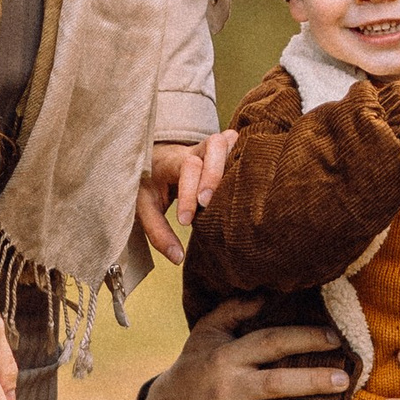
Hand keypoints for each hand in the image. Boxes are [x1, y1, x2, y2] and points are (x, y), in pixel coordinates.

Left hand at [137, 132, 235, 264]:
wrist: (153, 157)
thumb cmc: (149, 184)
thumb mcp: (145, 207)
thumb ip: (158, 232)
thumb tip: (178, 259)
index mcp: (172, 161)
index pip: (186, 168)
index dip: (189, 193)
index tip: (185, 221)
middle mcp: (194, 149)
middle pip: (213, 145)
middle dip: (214, 174)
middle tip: (206, 202)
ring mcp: (210, 147)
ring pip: (228, 141)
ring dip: (233, 163)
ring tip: (235, 192)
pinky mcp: (223, 151)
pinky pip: (238, 146)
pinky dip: (247, 156)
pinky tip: (254, 175)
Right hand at [137, 297, 347, 399]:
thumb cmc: (194, 368)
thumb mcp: (206, 333)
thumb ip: (235, 310)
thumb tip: (268, 291)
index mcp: (226, 357)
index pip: (270, 343)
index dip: (303, 338)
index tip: (334, 339)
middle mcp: (225, 389)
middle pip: (274, 384)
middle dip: (311, 381)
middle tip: (343, 380)